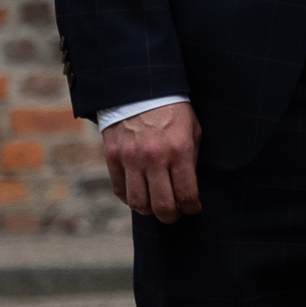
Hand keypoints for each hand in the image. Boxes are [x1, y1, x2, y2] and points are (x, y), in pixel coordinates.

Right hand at [102, 104, 201, 221]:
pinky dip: (130, 199)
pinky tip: (139, 195)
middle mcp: (154, 157)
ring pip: (138, 203)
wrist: (139, 89)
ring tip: (156, 207)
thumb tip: (188, 188)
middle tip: (174, 215)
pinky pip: (120, 190)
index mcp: (179, 150)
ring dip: (149, 211)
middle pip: (162, 206)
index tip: (193, 209)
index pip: (186, 195)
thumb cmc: (172, 110)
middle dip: (171, 217)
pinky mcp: (112, 157)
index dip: (191, 208)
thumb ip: (191, 160)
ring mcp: (130, 158)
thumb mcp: (191, 130)